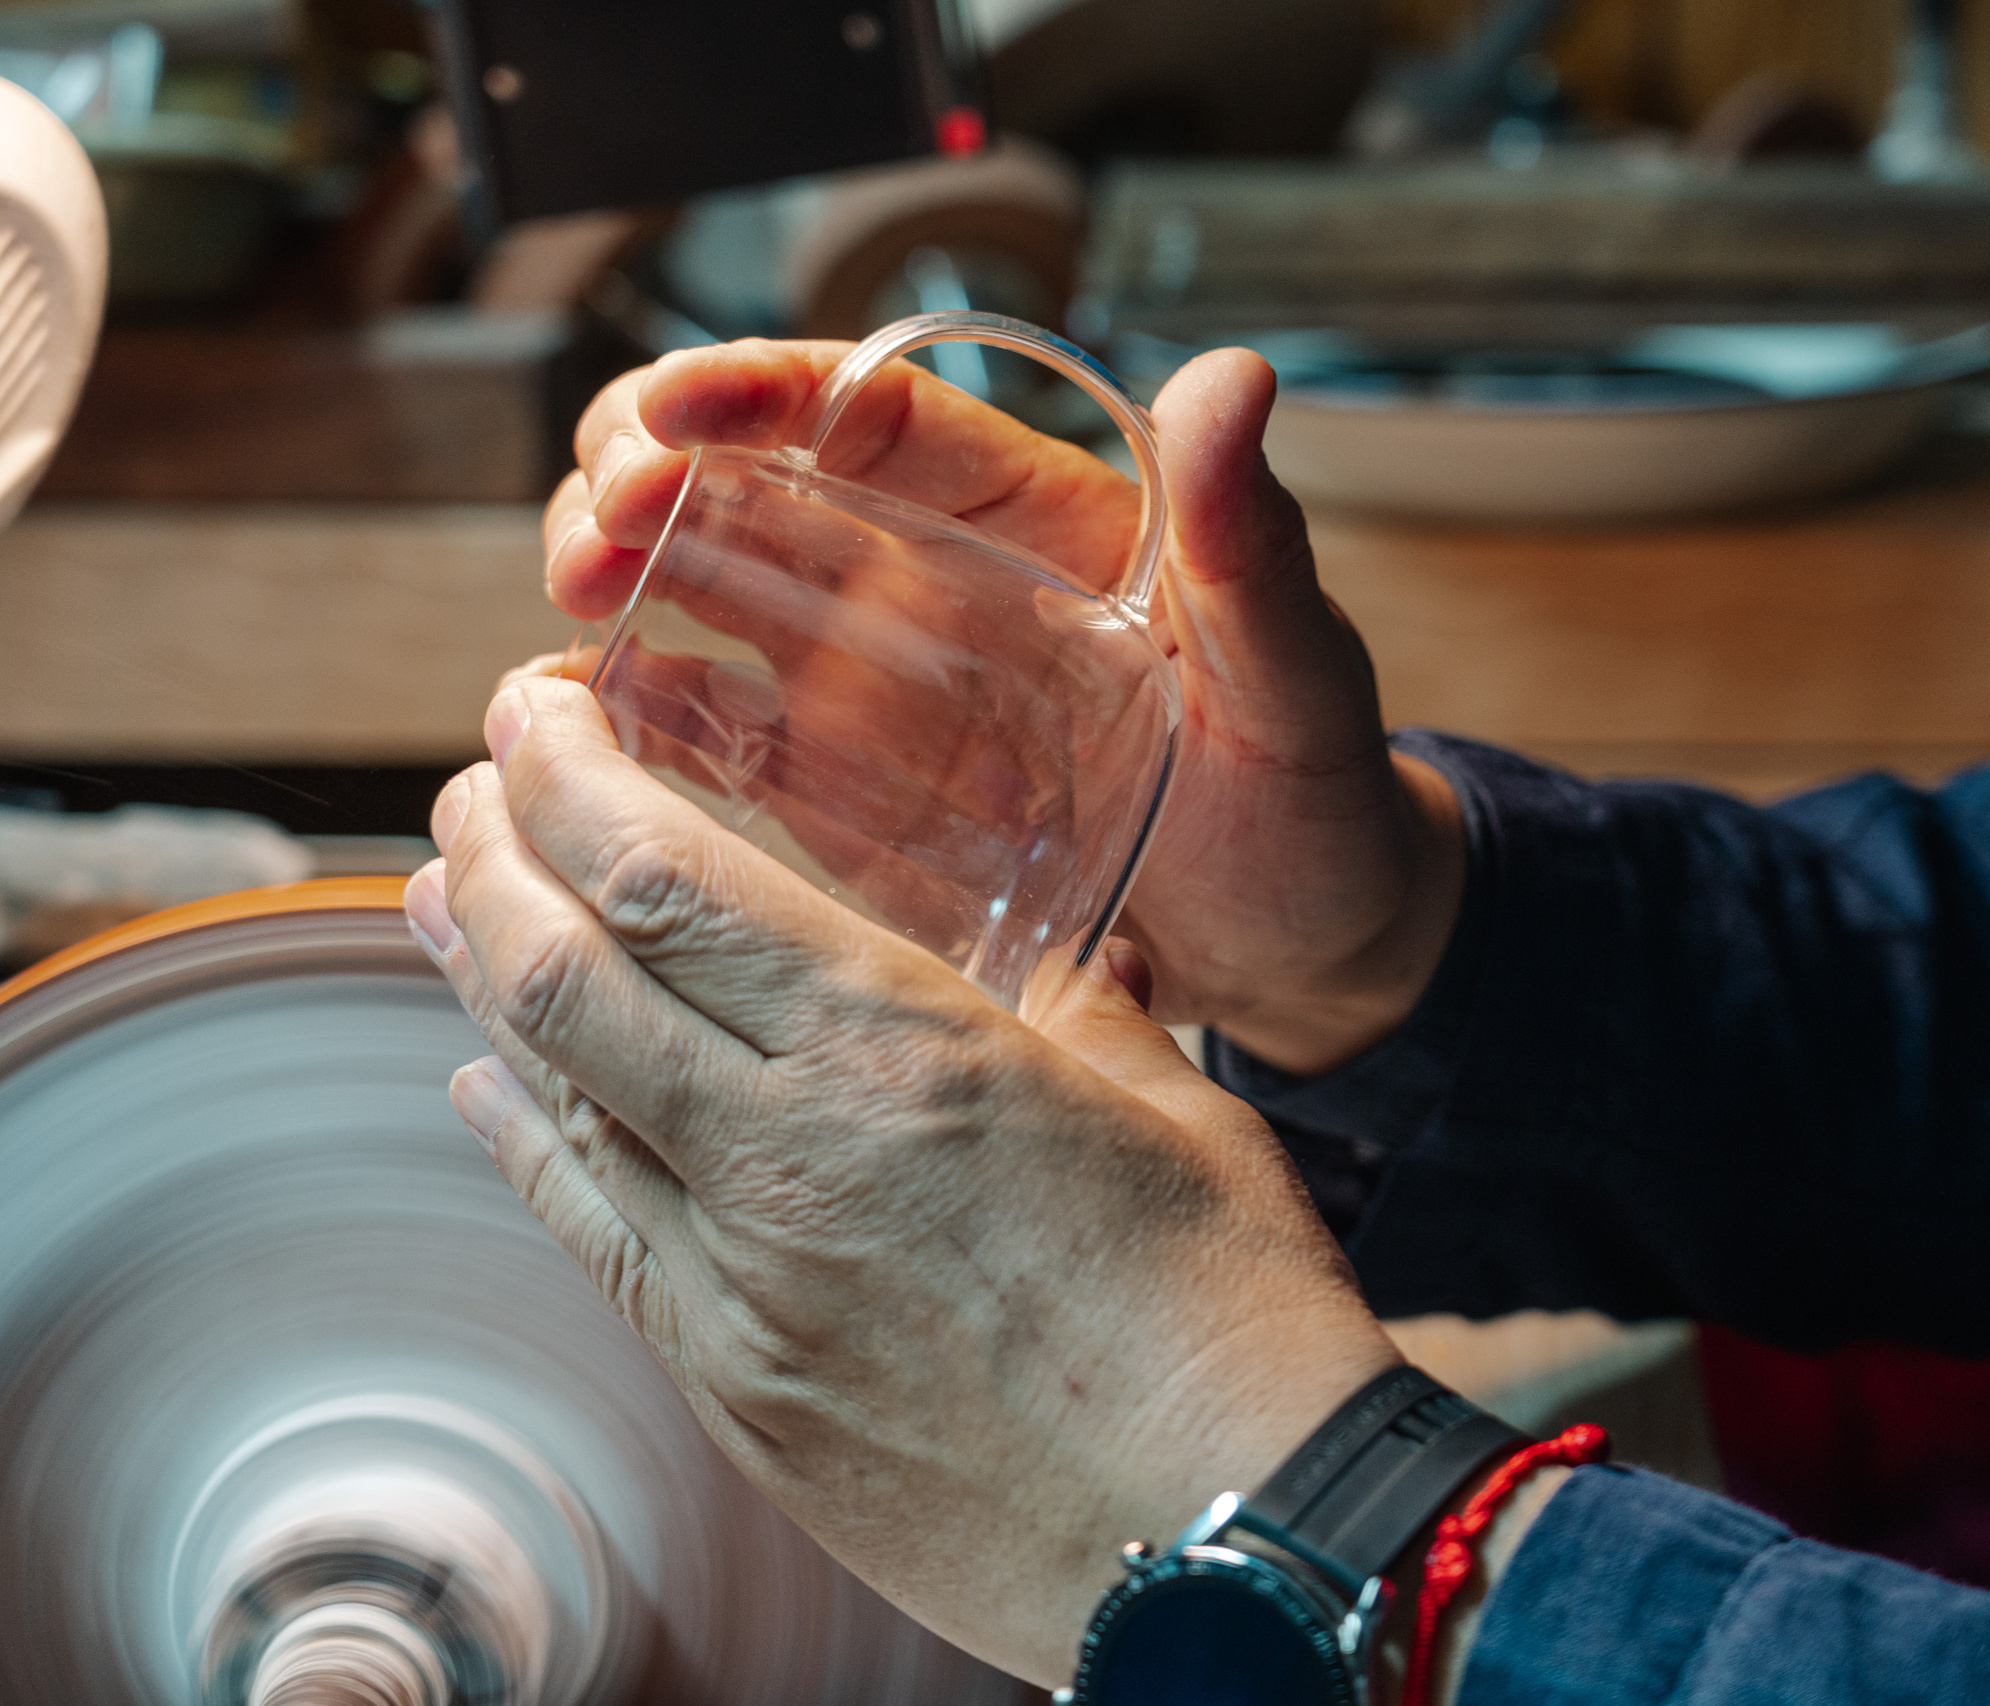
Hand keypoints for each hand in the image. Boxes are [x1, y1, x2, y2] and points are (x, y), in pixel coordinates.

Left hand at [403, 675, 1400, 1682]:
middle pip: (565, 973)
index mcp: (909, 1054)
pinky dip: (525, 1144)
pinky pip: (594, 1239)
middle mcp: (791, 1156)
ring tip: (446, 900)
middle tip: (478, 785)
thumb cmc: (1233, 1322)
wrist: (1229, 1547)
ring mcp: (744, 1286)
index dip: (568, 777)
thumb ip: (1089, 1012)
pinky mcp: (737, 1392)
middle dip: (494, 851)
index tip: (536, 711)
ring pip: (552, 1100)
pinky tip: (489, 1091)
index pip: (670, 881)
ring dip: (483, 982)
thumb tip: (1070, 957)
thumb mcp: (1174, 1114)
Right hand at [542, 341, 1464, 1072]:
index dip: (765, 389)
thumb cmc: (1315, 793)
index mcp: (1033, 521)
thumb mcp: (1296, 673)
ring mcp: (873, 689)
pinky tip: (569, 732)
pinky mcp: (844, 796)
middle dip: (647, 474)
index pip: (878, 414)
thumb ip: (1252, 547)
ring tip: (564, 614)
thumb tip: (1236, 382)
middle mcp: (931, 584)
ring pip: (705, 594)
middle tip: (592, 528)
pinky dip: (631, 723)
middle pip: (751, 483)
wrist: (1307, 947)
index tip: (678, 404)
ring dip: (615, 583)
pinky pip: (715, 738)